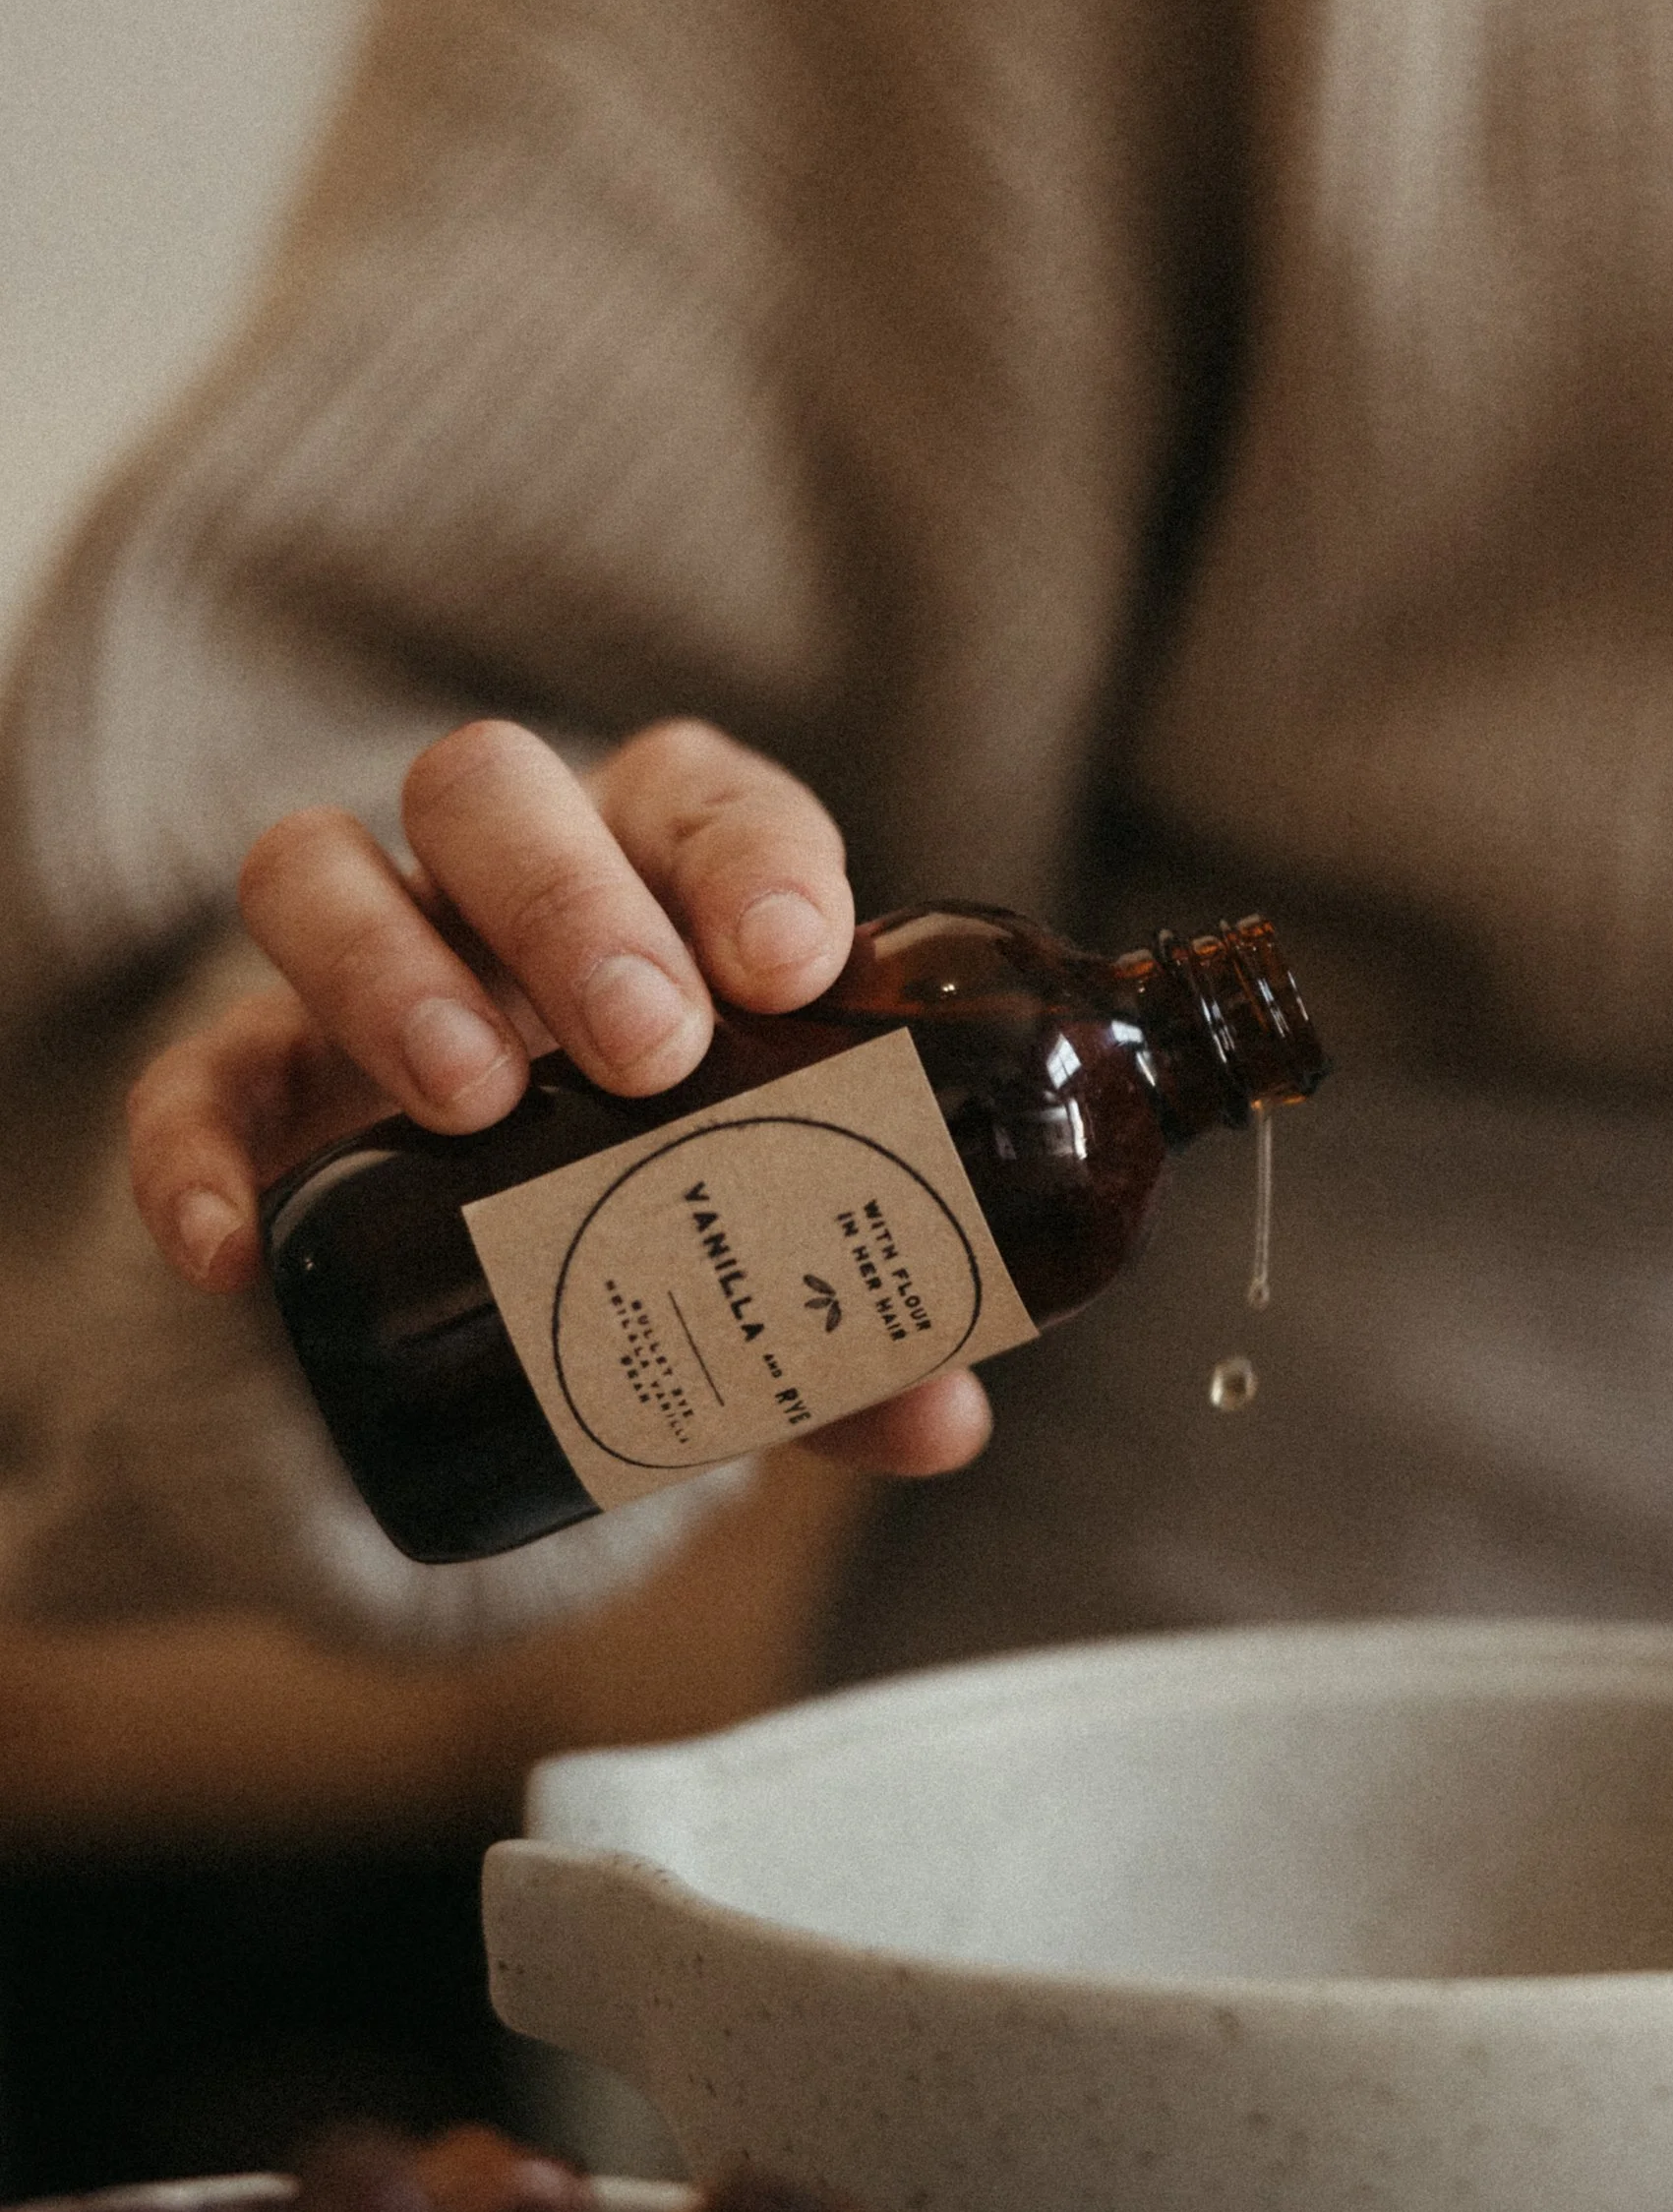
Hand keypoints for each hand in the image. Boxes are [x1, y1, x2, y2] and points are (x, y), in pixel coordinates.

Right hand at [125, 719, 991, 1478]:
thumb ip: (851, 1324)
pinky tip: (239, 1250)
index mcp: (665, 869)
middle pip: (490, 789)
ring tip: (475, 1105)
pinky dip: (199, 1151)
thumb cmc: (685, 1174)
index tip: (791, 966)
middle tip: (645, 1049)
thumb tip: (939, 1422)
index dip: (750, 863)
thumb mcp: (771, 1230)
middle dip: (568, 901)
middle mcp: (504, 878)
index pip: (707, 803)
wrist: (518, 1233)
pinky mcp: (257, 1077)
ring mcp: (365, 961)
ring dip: (389, 972)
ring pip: (315, 867)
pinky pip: (194, 1077)